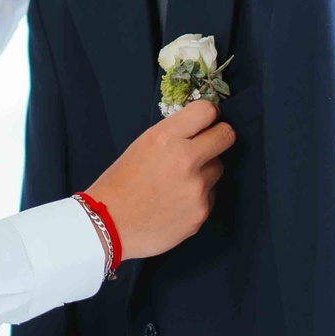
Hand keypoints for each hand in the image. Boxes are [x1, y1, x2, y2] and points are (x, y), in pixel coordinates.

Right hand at [83, 98, 234, 261]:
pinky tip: (175, 202)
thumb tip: (201, 127)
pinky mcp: (201, 213)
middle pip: (226, 136)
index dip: (208, 115)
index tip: (205, 122)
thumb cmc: (120, 184)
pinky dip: (198, 196)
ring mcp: (197, 189)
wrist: (108, 225)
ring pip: (218, 167)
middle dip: (217, 138)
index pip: (208, 110)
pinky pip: (210, 195)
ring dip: (205, 171)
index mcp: (166, 138)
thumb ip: (174, 134)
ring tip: (177, 183)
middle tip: (205, 147)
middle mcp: (186, 160)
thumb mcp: (141, 145)